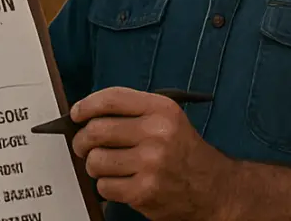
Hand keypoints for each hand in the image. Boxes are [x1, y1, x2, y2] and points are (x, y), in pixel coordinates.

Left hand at [69, 86, 234, 220]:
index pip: (111, 99)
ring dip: (95, 166)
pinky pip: (104, 186)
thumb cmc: (183, 152)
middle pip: (96, 130)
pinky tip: (122, 183)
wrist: (213, 189)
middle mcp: (157, 133)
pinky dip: (107, 187)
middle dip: (82, 140)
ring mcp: (151, 163)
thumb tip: (86, 116)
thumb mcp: (168, 119)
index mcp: (161, 109)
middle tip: (84, 146)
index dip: (86, 106)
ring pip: (96, 160)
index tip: (76, 114)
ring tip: (109, 167)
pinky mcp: (144, 191)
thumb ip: (132, 112)